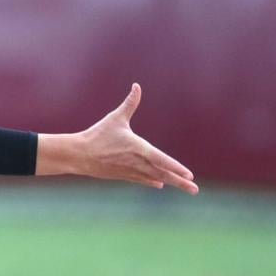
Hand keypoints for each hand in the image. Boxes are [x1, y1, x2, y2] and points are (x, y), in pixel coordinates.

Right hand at [38, 84, 198, 193]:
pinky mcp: (123, 175)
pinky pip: (142, 179)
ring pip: (155, 178)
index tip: (190, 175)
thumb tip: (137, 86)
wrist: (80, 155)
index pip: (161, 159)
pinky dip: (153, 181)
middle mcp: (137, 163)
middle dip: (180, 182)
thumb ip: (130, 103)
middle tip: (195, 190)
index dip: (176, 167)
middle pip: (163, 174)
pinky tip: (161, 184)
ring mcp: (131, 171)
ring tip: (187, 190)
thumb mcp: (116, 118)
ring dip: (172, 183)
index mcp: (138, 148)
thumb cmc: (98, 134)